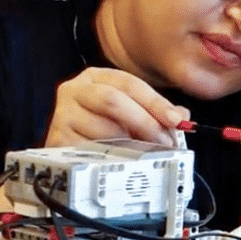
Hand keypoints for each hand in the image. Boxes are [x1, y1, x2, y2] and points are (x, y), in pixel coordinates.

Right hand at [47, 67, 190, 146]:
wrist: (65, 151)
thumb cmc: (101, 127)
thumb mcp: (129, 112)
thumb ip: (156, 112)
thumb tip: (182, 117)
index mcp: (95, 77)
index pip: (129, 83)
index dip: (155, 102)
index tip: (176, 120)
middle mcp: (74, 90)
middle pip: (112, 100)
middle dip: (144, 122)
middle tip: (164, 142)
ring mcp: (63, 114)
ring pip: (103, 128)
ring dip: (129, 144)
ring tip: (144, 154)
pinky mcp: (57, 140)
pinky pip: (91, 150)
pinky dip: (110, 158)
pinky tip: (120, 162)